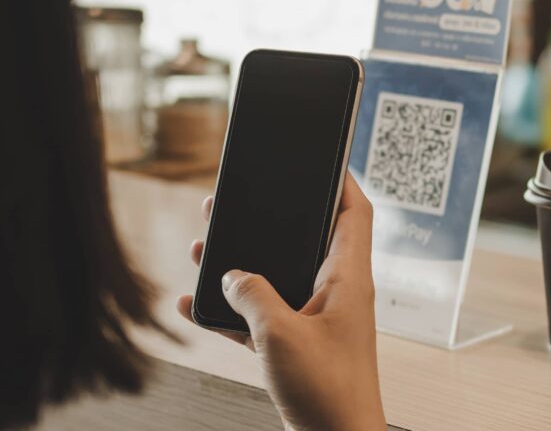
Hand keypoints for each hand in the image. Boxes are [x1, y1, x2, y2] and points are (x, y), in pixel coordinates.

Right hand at [177, 173, 385, 430]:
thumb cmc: (328, 392)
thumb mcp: (280, 334)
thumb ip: (252, 295)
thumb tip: (232, 276)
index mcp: (347, 279)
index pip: (354, 212)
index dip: (341, 180)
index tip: (321, 158)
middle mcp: (336, 293)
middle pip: (305, 239)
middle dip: (271, 219)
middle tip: (238, 204)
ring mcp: (317, 319)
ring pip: (277, 276)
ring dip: (244, 263)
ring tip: (207, 246)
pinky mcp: (298, 345)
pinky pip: (261, 316)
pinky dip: (232, 310)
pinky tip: (196, 307)